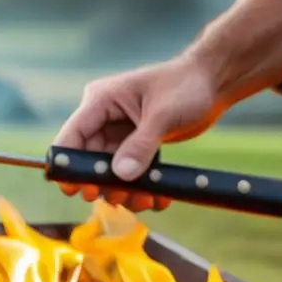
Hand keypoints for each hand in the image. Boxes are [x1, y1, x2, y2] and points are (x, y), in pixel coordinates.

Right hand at [53, 57, 223, 211]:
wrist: (213, 81)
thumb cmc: (187, 86)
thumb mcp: (163, 115)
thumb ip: (140, 145)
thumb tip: (121, 175)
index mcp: (101, 101)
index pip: (72, 136)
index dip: (68, 164)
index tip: (72, 190)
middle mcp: (103, 118)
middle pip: (87, 158)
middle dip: (101, 182)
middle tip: (115, 198)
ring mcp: (118, 133)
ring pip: (108, 169)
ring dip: (122, 189)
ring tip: (144, 199)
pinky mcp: (134, 144)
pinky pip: (128, 170)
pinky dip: (140, 186)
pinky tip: (156, 197)